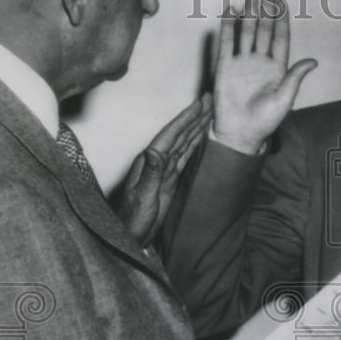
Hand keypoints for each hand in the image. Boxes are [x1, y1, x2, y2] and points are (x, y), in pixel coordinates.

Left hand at [114, 94, 212, 246]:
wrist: (128, 238)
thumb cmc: (132, 221)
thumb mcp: (142, 199)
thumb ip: (150, 176)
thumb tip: (156, 152)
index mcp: (149, 162)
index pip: (170, 135)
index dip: (186, 119)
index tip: (200, 104)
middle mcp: (156, 162)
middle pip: (179, 135)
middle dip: (195, 117)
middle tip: (212, 101)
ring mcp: (163, 171)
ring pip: (184, 144)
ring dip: (197, 128)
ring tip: (212, 114)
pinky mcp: (169, 181)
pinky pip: (185, 158)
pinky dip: (195, 146)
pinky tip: (203, 139)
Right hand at [212, 0, 316, 153]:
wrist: (240, 133)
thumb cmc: (266, 120)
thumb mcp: (284, 99)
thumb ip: (295, 77)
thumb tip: (313, 61)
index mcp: (277, 68)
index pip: (280, 38)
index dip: (281, 20)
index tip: (282, 2)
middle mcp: (260, 61)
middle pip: (263, 29)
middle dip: (265, 9)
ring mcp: (242, 62)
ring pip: (246, 32)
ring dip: (248, 12)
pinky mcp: (225, 67)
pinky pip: (227, 43)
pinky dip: (228, 26)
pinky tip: (230, 11)